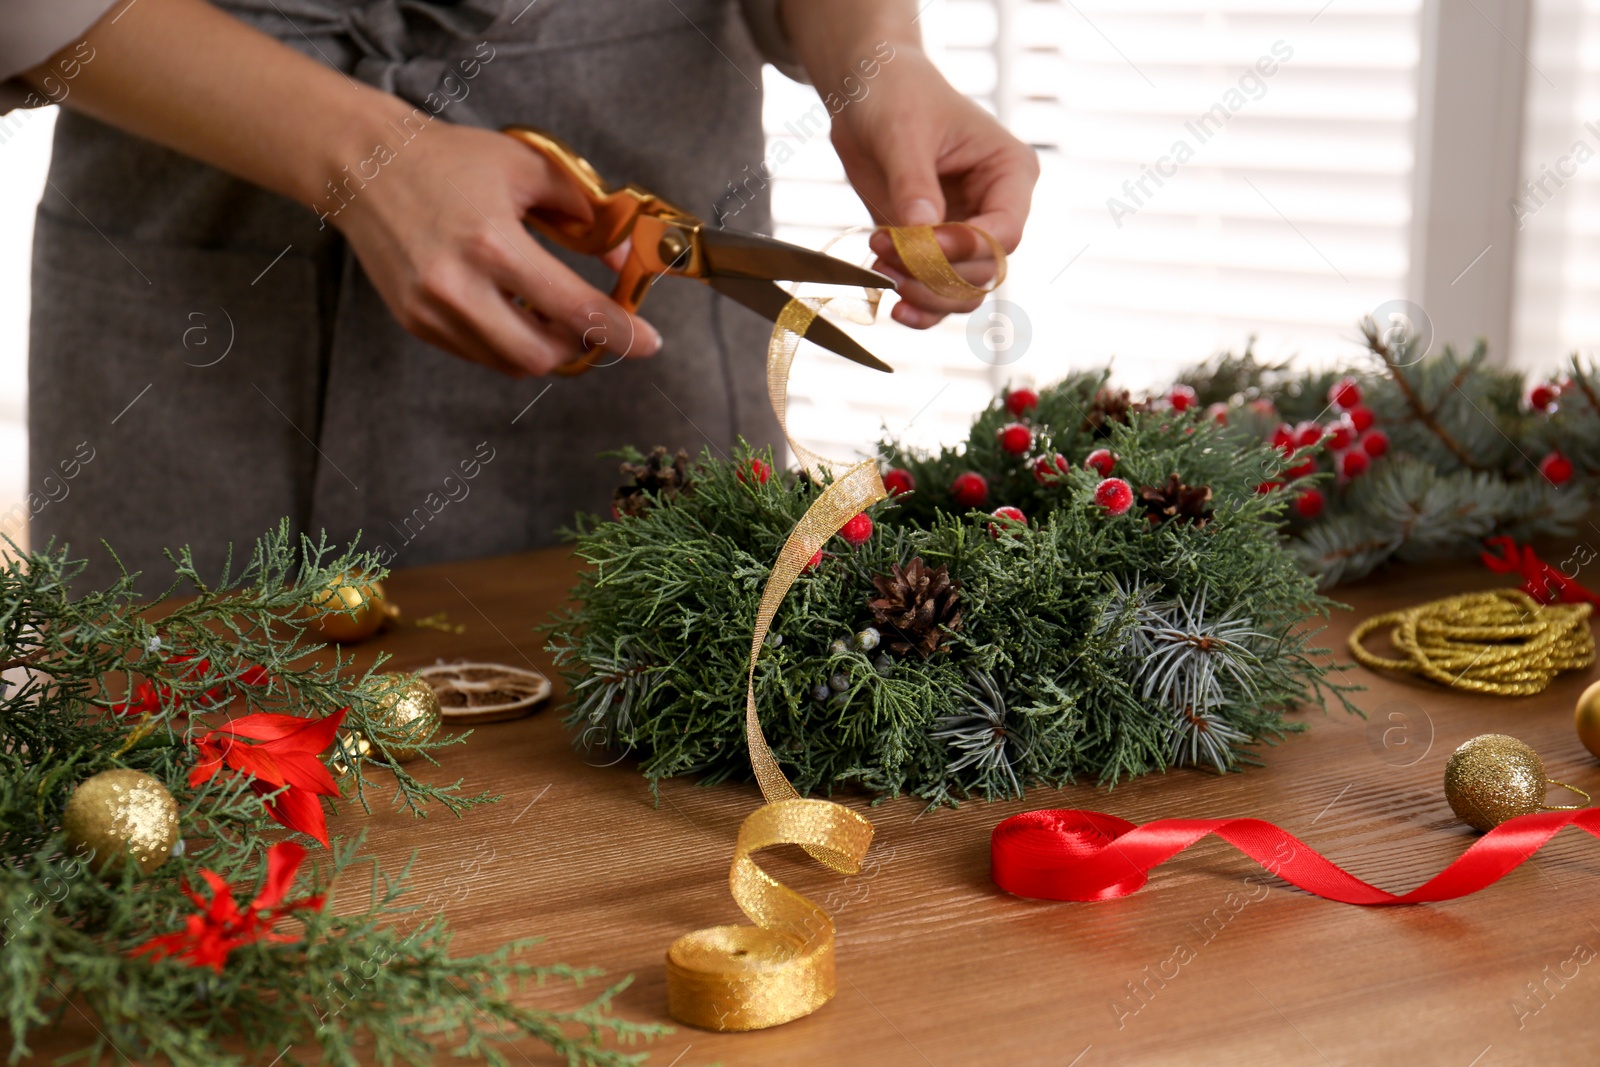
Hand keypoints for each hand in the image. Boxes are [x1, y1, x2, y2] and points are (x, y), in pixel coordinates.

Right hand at [331, 121, 659, 376]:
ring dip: (544, 348)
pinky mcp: (415, 321)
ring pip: (509, 363)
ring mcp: (432, 310)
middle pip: (540, 356)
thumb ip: (585, 215)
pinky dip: (507, 342)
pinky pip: (478, 353)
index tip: (649, 342)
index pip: (574, 309)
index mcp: (493, 243)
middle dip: (578, 348)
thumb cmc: (448, 160)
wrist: (364, 164)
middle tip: (594, 325)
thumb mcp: (529, 170)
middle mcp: (458, 286)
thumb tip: (622, 259)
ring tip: (553, 314)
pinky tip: (513, 309)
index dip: (620, 332)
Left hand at [827, 45, 1039, 327]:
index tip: (917, 244)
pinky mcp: (934, 248)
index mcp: (1009, 173)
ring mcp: (966, 233)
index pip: (1005, 231)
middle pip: (986, 271)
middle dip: (936, 275)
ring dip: (924, 295)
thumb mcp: (902, 132)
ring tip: (880, 269)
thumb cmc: (896, 95)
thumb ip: (914, 185)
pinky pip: (936, 292)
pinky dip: (915, 302)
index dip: (965, 249)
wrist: (866, 93)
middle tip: (886, 254)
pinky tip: (886, 293)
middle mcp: (996, 208)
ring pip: (964, 292)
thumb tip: (921, 233)